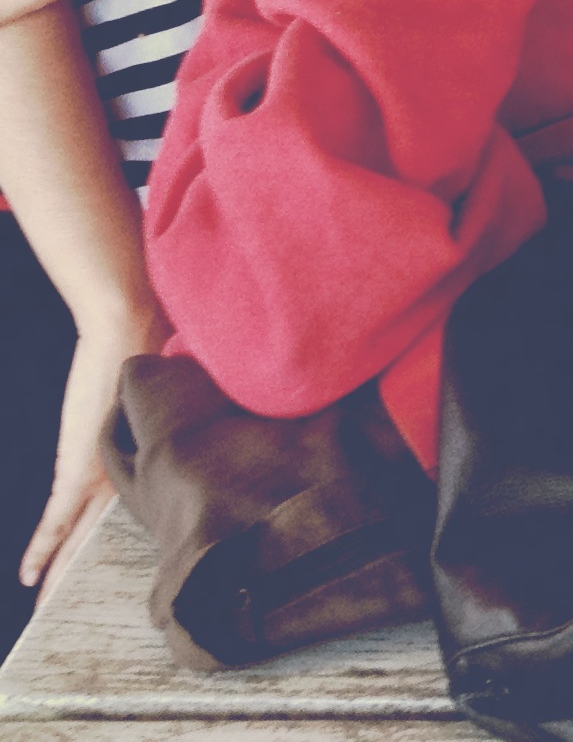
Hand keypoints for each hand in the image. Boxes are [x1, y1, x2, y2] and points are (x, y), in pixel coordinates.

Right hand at [21, 296, 165, 590]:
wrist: (134, 323)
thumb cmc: (156, 341)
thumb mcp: (163, 384)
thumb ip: (168, 402)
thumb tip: (182, 395)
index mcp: (153, 450)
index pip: (141, 501)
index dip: (134, 532)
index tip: (137, 562)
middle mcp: (134, 464)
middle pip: (108, 530)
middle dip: (90, 567)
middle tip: (80, 606)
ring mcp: (104, 465)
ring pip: (82, 533)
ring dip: (62, 569)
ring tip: (48, 607)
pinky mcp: (81, 461)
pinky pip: (59, 515)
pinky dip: (44, 544)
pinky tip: (32, 575)